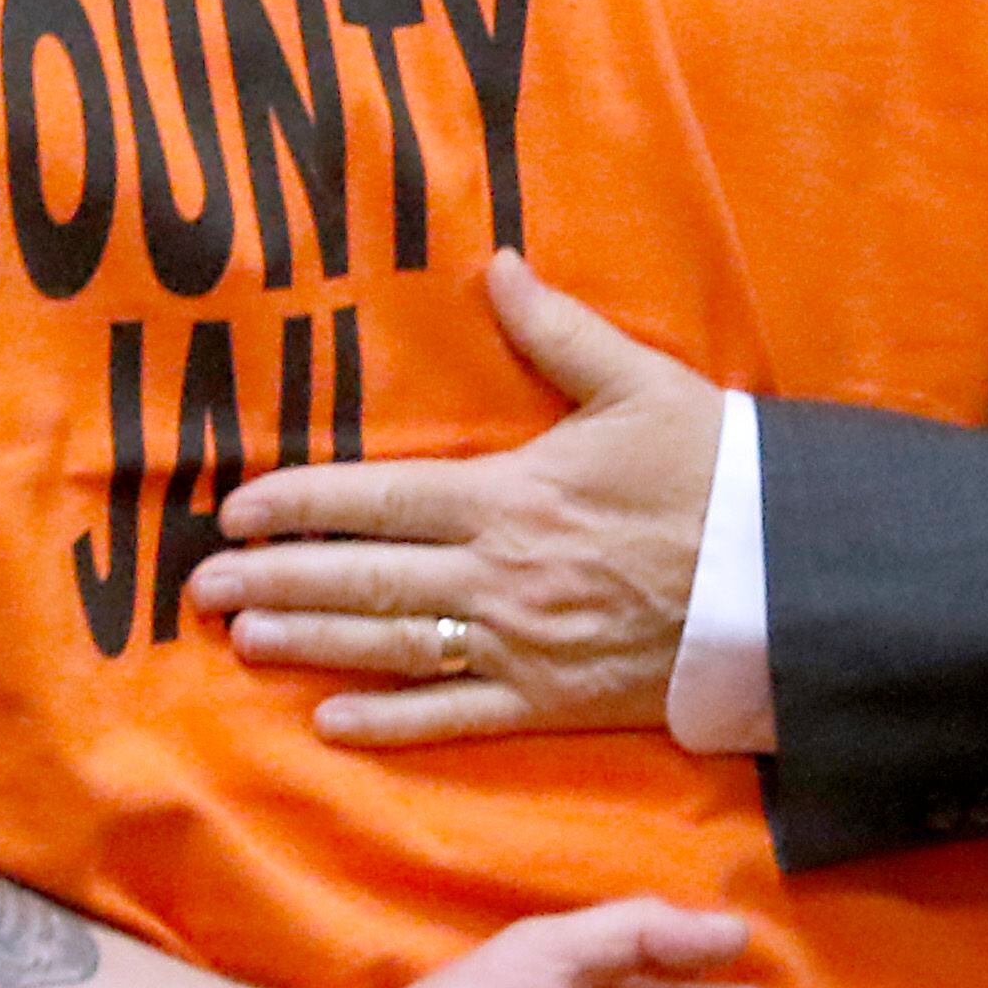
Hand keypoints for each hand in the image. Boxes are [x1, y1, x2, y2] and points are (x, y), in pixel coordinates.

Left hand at [193, 251, 720, 748]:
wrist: (785, 580)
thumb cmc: (715, 473)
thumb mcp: (640, 384)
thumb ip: (557, 331)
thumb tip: (496, 265)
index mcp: (510, 494)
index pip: (377, 500)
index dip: (299, 506)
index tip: (237, 510)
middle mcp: (498, 575)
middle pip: (362, 580)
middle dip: (276, 582)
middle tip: (201, 589)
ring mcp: (520, 645)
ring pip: (391, 647)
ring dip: (310, 645)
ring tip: (244, 642)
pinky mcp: (553, 701)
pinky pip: (455, 716)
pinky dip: (391, 722)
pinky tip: (333, 721)